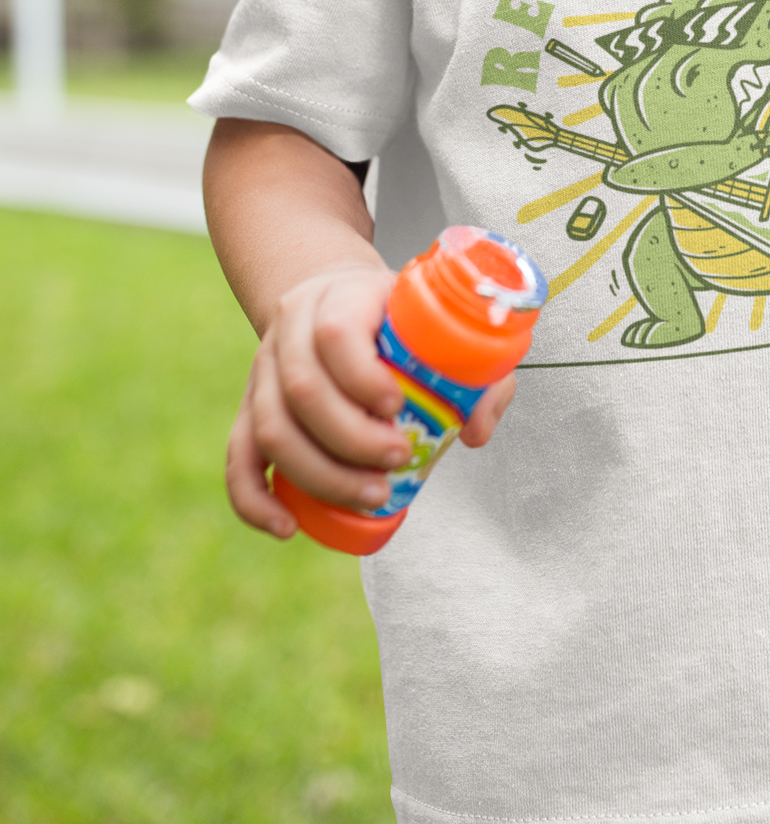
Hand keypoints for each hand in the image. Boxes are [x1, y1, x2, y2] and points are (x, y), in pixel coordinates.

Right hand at [225, 263, 515, 537]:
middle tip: (398, 460)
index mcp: (340, 297)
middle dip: (351, 438)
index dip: (363, 377)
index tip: (399, 406)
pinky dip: (255, 499)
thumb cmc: (398, 319)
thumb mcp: (440, 324)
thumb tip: (472, 432)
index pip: (336, 333)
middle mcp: (291, 331)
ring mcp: (263, 370)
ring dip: (320, 473)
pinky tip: (287, 527)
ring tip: (372, 495)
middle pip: (301, 389)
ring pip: (270, 427)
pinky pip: (238, 457)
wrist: (336, 298)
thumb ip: (478, 372)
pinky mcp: (249, 408)